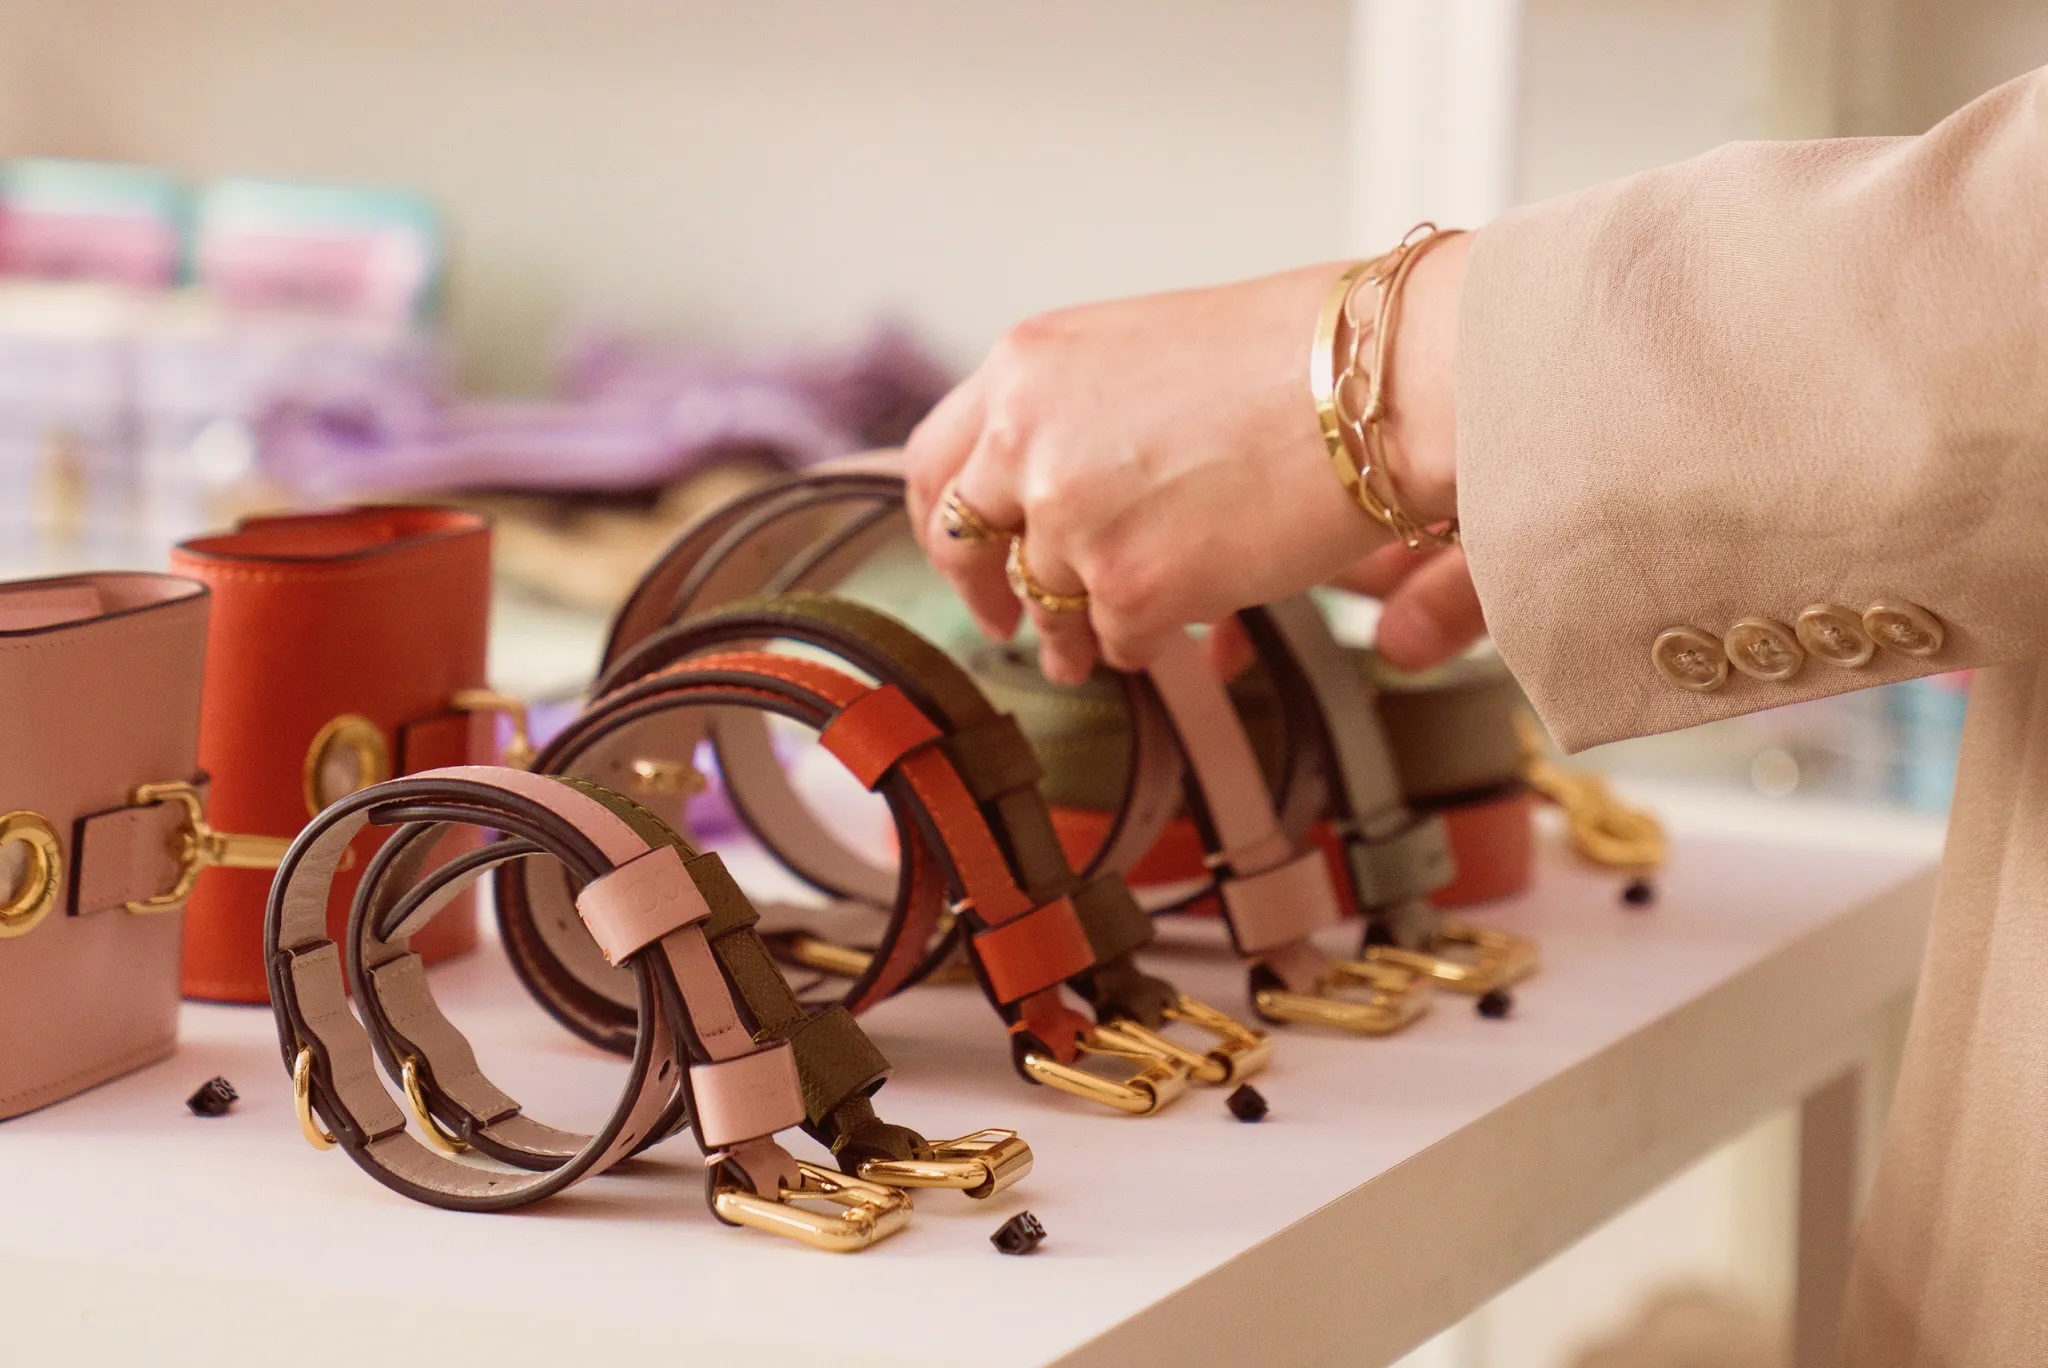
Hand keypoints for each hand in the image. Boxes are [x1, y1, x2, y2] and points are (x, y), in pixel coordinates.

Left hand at [905, 236, 1469, 683]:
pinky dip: (1149, 644)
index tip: (965, 552)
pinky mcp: (1129, 589)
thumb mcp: (1143, 350)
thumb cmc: (1300, 354)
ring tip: (1101, 644)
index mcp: (1025, 367)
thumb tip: (1048, 486)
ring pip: (1046, 606)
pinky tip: (1185, 628)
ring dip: (1071, 635)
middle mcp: (1026, 440)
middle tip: (1007, 623)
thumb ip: (1074, 413)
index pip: (935, 460)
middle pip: (965, 544)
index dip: (944, 520)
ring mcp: (1072, 521)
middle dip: (985, 594)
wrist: (1382, 384)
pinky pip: (1118, 644)